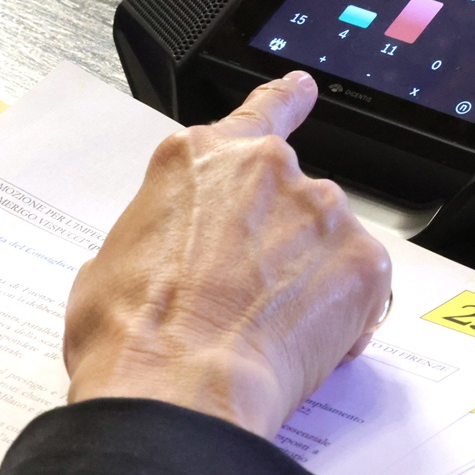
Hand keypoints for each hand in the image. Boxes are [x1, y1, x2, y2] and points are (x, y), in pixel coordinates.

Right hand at [63, 71, 391, 438]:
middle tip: (247, 295)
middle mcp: (267, 169)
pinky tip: (301, 341)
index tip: (302, 90)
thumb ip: (159, 235)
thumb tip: (167, 259)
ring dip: (307, 276)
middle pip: (289, 195)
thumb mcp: (112, 263)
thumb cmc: (134, 332)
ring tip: (265, 326)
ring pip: (326, 240)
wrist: (178, 385)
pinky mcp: (363, 259)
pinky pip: (361, 283)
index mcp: (199, 159)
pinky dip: (343, 312)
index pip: (255, 112)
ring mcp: (320, 210)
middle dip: (278, 241)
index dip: (285, 99)